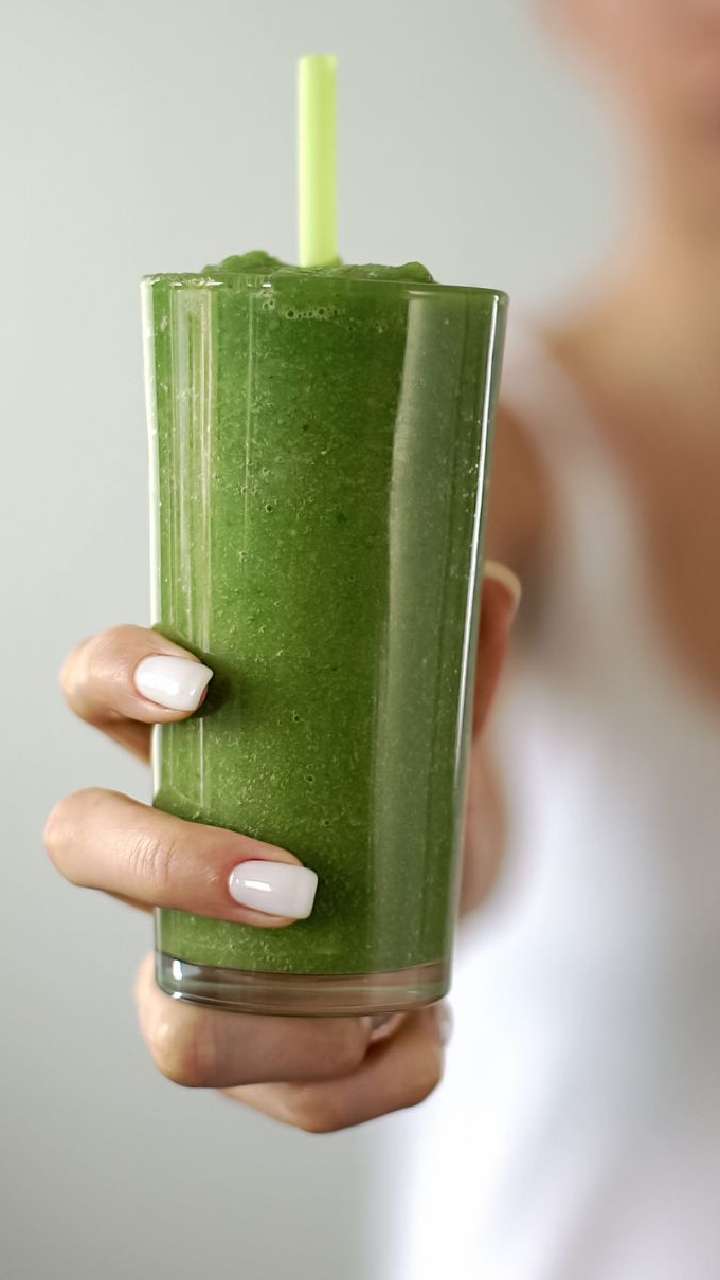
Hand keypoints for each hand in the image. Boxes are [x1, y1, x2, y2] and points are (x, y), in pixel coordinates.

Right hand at [43, 570, 515, 1131]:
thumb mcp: (432, 728)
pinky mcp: (251, 1045)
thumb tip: (492, 587)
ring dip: (279, 1037)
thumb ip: (460, 674)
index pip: (96, 689)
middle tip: (294, 886)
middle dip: (170, 868)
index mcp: (196, 751)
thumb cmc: (400, 786)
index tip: (203, 688)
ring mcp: (195, 959)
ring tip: (380, 1007)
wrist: (432, 886)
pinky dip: (362, 1087)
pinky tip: (425, 1036)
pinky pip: (277, 1099)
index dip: (116, 680)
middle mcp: (165, 854)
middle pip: (81, 844)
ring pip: (169, 1027)